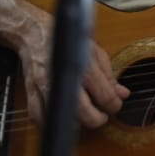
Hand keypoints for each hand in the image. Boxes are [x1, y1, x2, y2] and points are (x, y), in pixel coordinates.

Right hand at [18, 10, 128, 128]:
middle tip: (102, 115)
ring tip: (84, 116)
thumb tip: (123, 94)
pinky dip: (52, 122)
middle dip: (97, 119)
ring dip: (76, 123)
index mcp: (83, 66)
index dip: (114, 106)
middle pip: (84, 112)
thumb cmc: (67, 40)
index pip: (105, 96)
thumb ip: (109, 76)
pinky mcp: (31, 91)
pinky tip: (62, 119)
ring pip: (62, 117)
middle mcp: (64, 77)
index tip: (114, 106)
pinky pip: (39, 115)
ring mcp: (45, 86)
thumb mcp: (95, 52)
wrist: (35, 32)